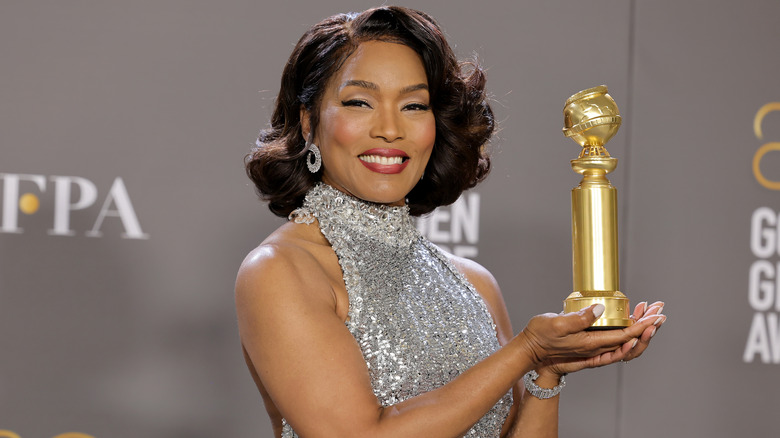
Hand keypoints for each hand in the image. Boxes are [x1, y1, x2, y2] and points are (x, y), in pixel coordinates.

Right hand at [536, 301, 665, 375]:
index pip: (625, 336)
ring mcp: (594, 348)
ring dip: (640, 328)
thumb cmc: (540, 336)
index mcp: (591, 344)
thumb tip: (600, 309)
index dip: (643, 326)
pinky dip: (627, 332)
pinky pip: (615, 342)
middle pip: (631, 341)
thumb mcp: (557, 323)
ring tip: (647, 312)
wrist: (530, 351)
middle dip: (648, 325)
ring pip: (625, 342)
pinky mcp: (589, 344)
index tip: (656, 316)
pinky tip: (628, 321)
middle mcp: (596, 349)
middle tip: (659, 310)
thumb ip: (579, 317)